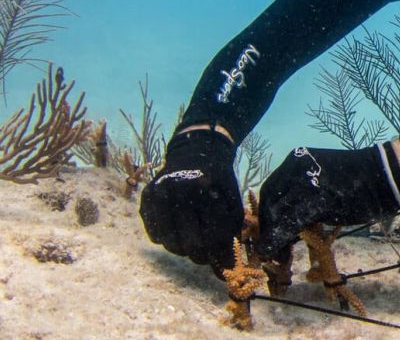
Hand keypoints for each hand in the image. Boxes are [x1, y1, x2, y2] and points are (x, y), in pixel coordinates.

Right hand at [139, 129, 242, 273]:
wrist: (196, 150)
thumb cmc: (218, 182)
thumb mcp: (231, 203)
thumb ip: (230, 235)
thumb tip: (225, 271)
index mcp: (206, 189)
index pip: (214, 236)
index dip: (220, 250)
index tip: (221, 250)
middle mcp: (179, 190)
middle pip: (190, 243)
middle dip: (201, 252)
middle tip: (206, 248)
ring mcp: (159, 193)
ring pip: (170, 243)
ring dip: (184, 248)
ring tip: (193, 237)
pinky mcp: (146, 198)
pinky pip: (155, 235)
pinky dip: (167, 238)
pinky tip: (177, 228)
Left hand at [255, 146, 383, 258]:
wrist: (386, 176)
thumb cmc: (357, 180)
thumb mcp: (322, 180)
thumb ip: (301, 196)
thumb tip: (283, 222)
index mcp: (296, 159)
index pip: (270, 192)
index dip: (266, 216)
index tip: (269, 234)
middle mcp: (296, 168)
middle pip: (271, 204)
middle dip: (267, 229)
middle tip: (271, 249)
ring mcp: (306, 183)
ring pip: (278, 216)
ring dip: (272, 238)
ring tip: (276, 254)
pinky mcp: (318, 201)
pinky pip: (290, 224)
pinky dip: (276, 240)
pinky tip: (272, 252)